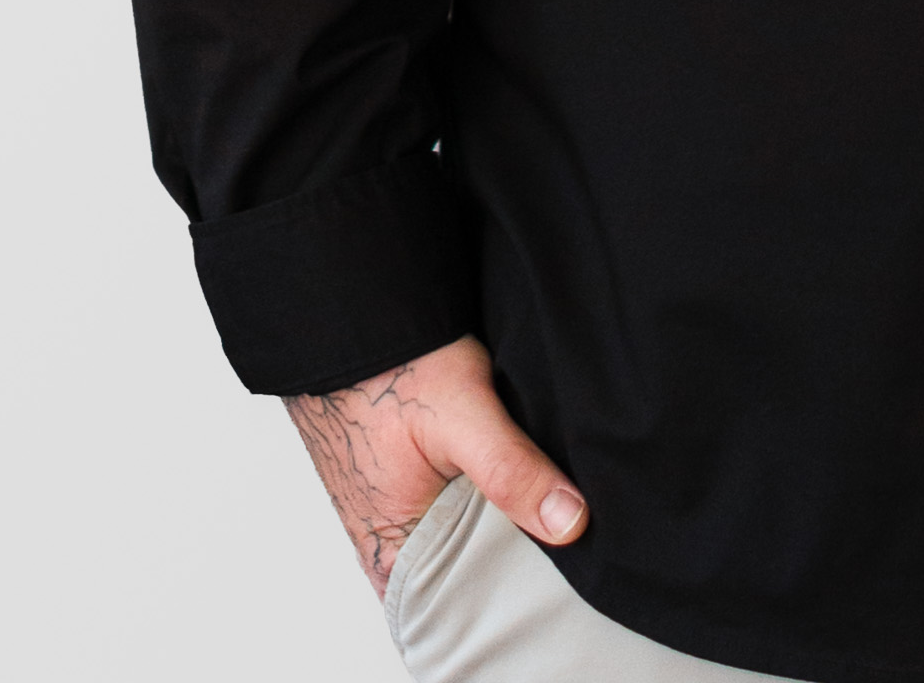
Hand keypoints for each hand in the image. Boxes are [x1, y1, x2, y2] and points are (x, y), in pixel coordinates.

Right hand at [283, 333, 586, 592]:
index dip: (523, 577)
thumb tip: (571, 523)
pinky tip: (519, 468)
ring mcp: (400, 518)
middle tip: (568, 513)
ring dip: (507, 513)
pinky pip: (460, 506)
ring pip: (473, 533)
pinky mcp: (410, 487)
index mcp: (393, 560)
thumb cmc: (389, 369)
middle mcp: (392, 551)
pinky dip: (490, 490)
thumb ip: (511, 470)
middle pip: (476, 568)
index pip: (471, 601)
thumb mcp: (461, 414)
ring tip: (545, 487)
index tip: (571, 553)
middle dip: (521, 544)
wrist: (352, 322)